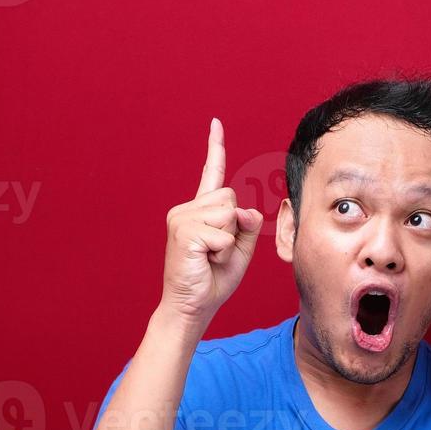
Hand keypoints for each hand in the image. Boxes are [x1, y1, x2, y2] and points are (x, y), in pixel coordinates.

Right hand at [160, 118, 263, 324]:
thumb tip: (249, 210)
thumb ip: (248, 227)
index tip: (216, 123)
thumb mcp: (240, 251)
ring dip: (228, 242)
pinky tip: (206, 261)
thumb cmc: (213, 280)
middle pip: (230, 197)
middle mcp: (188, 209)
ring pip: (228, 213)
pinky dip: (222, 252)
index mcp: (201, 211)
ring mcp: (182, 218)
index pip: (212, 174)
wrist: (192, 306)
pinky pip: (222, 233)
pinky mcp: (183, 231)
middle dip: (235, 227)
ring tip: (210, 257)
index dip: (215, 148)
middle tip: (217, 252)